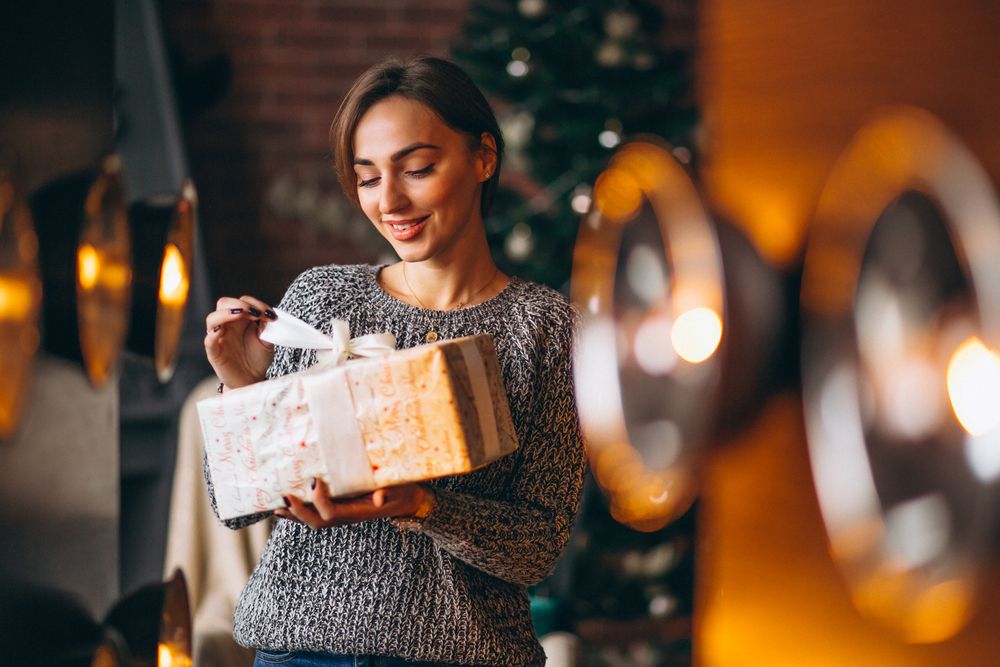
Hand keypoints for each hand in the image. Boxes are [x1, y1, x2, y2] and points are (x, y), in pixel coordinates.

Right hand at [204, 295, 276, 388]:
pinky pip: (209, 340)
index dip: (256, 303)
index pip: (243, 301)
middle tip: (256, 313)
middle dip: (240, 304)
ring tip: (241, 314)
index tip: (270, 315)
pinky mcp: (214, 352)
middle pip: (224, 303)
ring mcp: (219, 337)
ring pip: (212, 318)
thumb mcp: (267, 341)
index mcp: (241, 319)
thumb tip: (267, 316)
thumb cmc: (258, 359)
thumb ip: (266, 328)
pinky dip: (213, 333)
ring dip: (226, 313)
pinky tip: (221, 330)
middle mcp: (228, 325)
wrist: (252, 380)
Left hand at [274, 479, 432, 529]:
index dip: (319, 500)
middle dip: (299, 511)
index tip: (314, 480)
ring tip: (276, 505)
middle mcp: (346, 517)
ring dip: (294, 514)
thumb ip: (389, 493)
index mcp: (357, 513)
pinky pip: (315, 515)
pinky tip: (285, 507)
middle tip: (285, 495)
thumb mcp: (398, 490)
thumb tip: (380, 497)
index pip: (332, 513)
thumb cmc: (401, 492)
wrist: (405, 500)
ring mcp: (340, 515)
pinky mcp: (338, 510)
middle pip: (316, 522)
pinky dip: (298, 513)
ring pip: (312, 521)